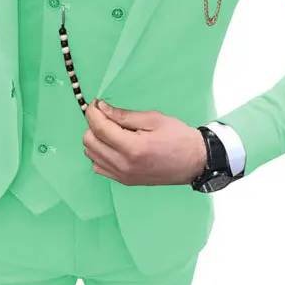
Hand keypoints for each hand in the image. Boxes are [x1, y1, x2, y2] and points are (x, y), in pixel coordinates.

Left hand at [83, 99, 207, 185]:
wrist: (195, 162)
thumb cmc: (179, 137)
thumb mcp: (153, 119)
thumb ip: (124, 115)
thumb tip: (101, 108)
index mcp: (132, 148)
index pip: (99, 128)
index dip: (93, 112)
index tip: (95, 103)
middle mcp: (123, 165)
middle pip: (89, 142)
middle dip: (94, 125)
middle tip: (107, 116)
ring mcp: (122, 176)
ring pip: (91, 155)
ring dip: (96, 139)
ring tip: (113, 131)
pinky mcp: (124, 181)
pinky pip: (99, 167)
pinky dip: (100, 154)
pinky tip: (114, 146)